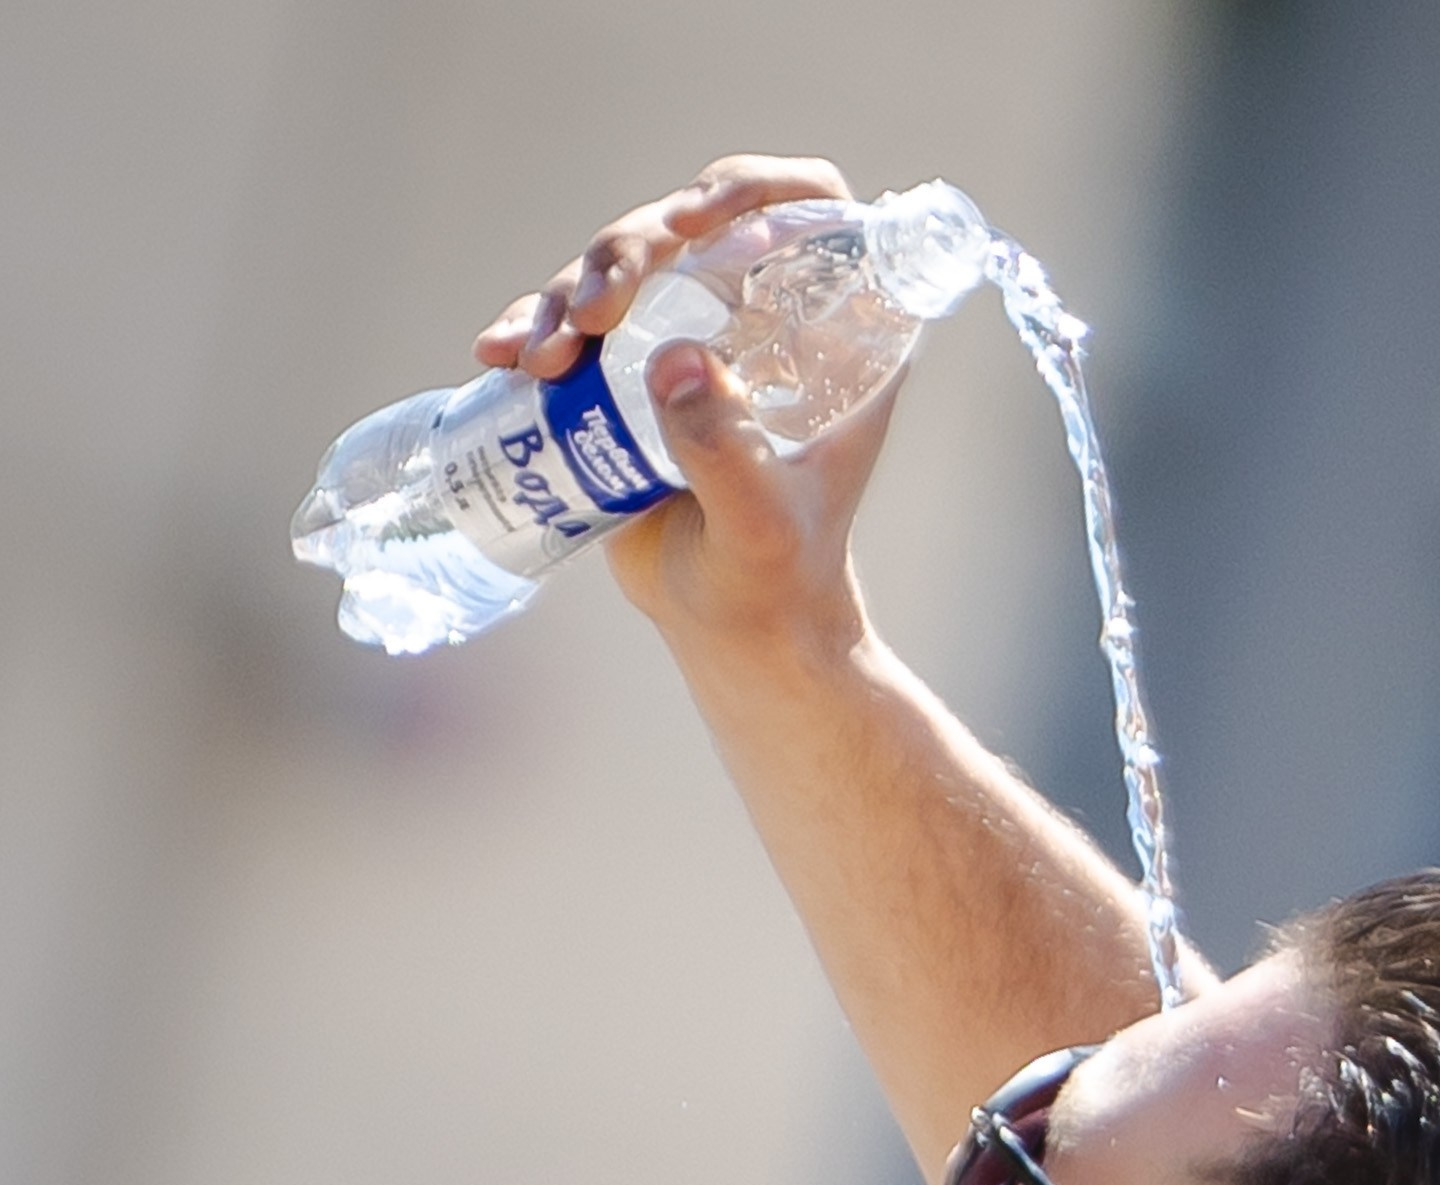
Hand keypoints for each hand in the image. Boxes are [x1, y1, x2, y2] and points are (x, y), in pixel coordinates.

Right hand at [473, 155, 901, 658]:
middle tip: (593, 313)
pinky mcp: (630, 375)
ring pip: (623, 271)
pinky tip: (499, 356)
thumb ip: (726, 452)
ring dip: (568, 295)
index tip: (692, 220)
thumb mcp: (759, 527)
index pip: (809, 210)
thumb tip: (677, 363)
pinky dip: (533, 329)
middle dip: (629, 250)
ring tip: (540, 362)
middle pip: (691, 229)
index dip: (753, 188)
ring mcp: (691, 341)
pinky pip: (576, 326)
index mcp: (830, 337)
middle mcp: (760, 321)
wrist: (734, 631)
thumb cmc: (774, 584)